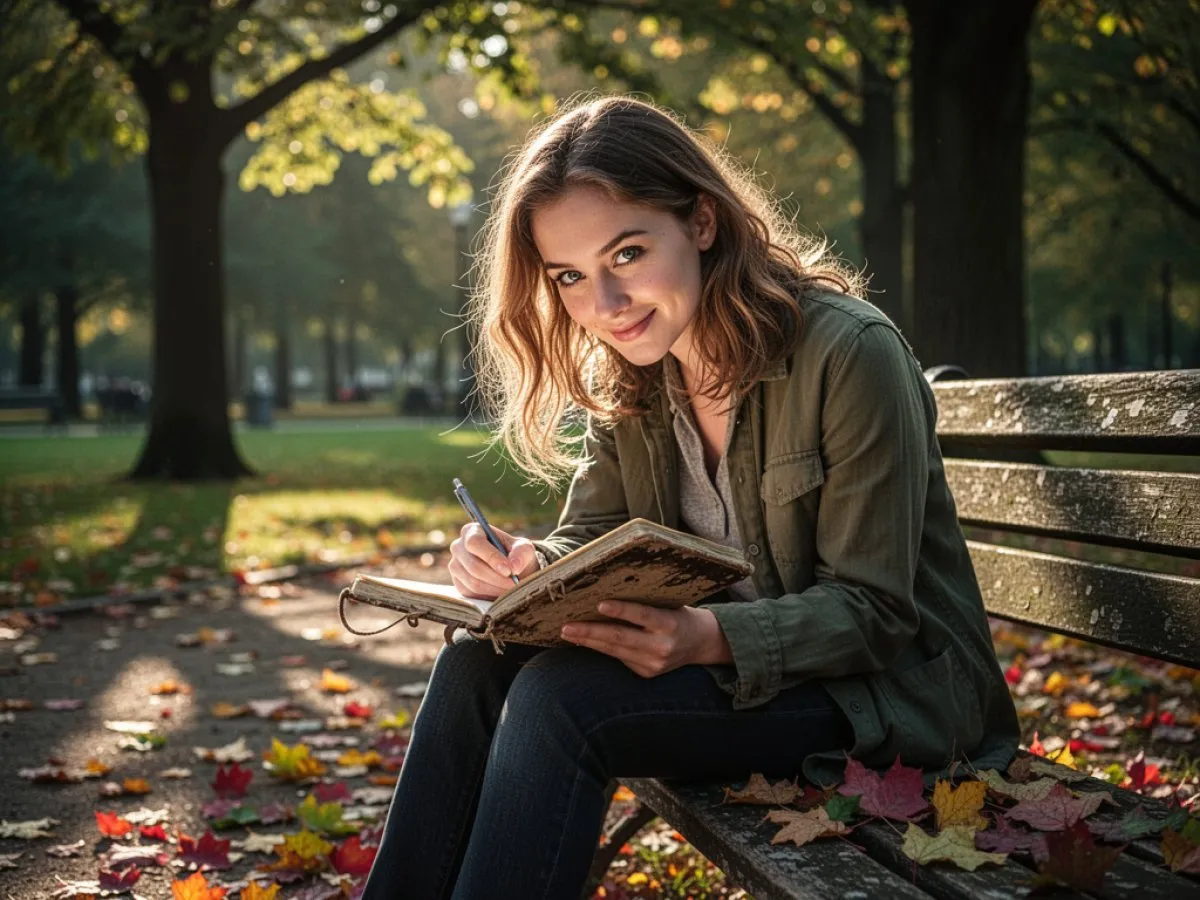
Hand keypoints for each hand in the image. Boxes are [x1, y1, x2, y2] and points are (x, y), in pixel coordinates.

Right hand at [448, 523, 540, 598]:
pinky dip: (489, 595)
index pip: (474, 542)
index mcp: (472, 531)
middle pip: (473, 566)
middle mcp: (458, 547)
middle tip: (514, 584)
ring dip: (495, 588)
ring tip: (511, 588)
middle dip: (497, 577)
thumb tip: (514, 567)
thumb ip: (521, 554)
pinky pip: (472, 593)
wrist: (510, 570)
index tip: (508, 570)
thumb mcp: (524, 549)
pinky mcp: (458, 583)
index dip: (491, 557)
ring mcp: (455, 566)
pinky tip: (501, 592)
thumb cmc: (516, 554)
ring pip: (473, 582)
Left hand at [559, 600, 732, 676]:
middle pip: (620, 638)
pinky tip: (584, 641)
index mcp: (670, 623)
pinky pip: (619, 658)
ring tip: (568, 633)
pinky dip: (601, 649)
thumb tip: (604, 597)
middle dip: (590, 632)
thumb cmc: (678, 614)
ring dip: (588, 642)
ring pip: (615, 651)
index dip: (621, 611)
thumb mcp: (667, 604)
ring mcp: (654, 663)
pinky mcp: (647, 673)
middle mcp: (662, 646)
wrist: (700, 642)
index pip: (642, 615)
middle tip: (566, 626)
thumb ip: (644, 604)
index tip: (599, 605)